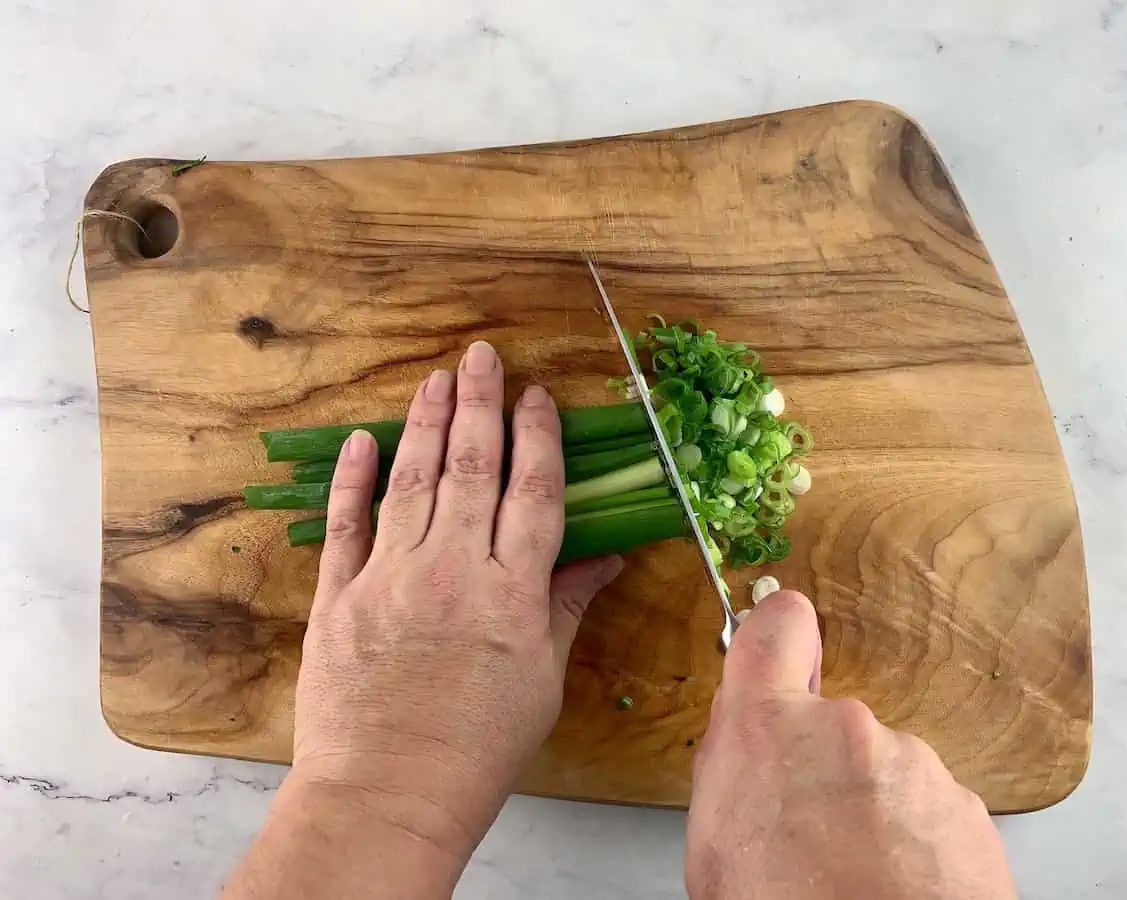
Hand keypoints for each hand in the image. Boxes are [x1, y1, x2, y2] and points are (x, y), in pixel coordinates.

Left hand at [291, 341, 623, 874]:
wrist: (388, 793)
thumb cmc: (478, 747)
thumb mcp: (541, 679)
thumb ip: (566, 606)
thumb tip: (606, 556)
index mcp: (510, 592)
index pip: (532, 494)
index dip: (538, 439)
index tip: (537, 397)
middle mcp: (451, 570)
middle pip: (470, 469)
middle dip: (478, 406)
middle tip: (480, 356)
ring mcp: (389, 579)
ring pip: (409, 482)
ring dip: (423, 424)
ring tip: (434, 379)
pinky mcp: (338, 597)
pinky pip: (345, 526)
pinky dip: (351, 481)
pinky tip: (361, 442)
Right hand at [687, 591, 1016, 899]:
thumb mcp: (713, 844)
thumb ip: (733, 764)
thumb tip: (748, 736)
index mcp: (771, 727)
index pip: (778, 626)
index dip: (776, 632)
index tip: (780, 648)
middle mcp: (848, 729)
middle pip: (829, 719)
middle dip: (820, 762)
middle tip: (805, 831)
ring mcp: (916, 765)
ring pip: (882, 768)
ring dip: (869, 807)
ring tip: (851, 875)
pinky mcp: (967, 808)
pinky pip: (927, 807)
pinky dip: (914, 840)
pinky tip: (893, 887)